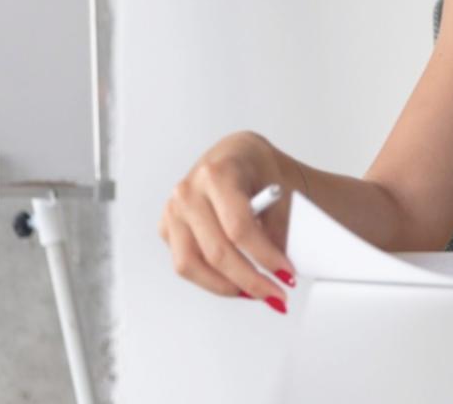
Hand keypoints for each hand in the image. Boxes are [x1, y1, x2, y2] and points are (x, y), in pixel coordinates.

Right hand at [159, 131, 299, 313]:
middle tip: (276, 294)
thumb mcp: (278, 188)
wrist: (236, 156)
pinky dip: (211, 279)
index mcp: (217, 173)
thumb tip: (280, 270)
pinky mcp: (166, 227)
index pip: (239, 226)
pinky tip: (235, 281)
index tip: (286, 273)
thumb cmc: (256, 168)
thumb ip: (277, 227)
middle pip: (216, 251)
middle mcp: (188, 191)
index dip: (264, 256)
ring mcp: (172, 210)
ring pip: (191, 265)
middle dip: (250, 280)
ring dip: (226, 287)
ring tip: (255, 293)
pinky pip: (185, 263)